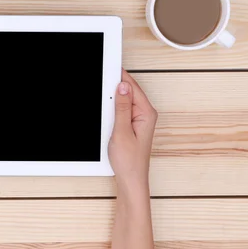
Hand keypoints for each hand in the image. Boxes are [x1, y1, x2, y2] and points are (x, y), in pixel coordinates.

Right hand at [108, 70, 157, 192]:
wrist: (131, 180)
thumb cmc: (129, 161)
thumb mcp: (121, 131)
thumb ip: (121, 108)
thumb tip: (122, 87)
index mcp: (146, 113)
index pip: (132, 87)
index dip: (119, 76)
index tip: (108, 67)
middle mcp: (145, 114)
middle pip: (129, 91)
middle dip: (115, 86)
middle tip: (101, 79)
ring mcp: (139, 120)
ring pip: (124, 100)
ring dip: (113, 98)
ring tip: (101, 94)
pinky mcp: (132, 125)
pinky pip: (122, 110)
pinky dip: (113, 107)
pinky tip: (106, 108)